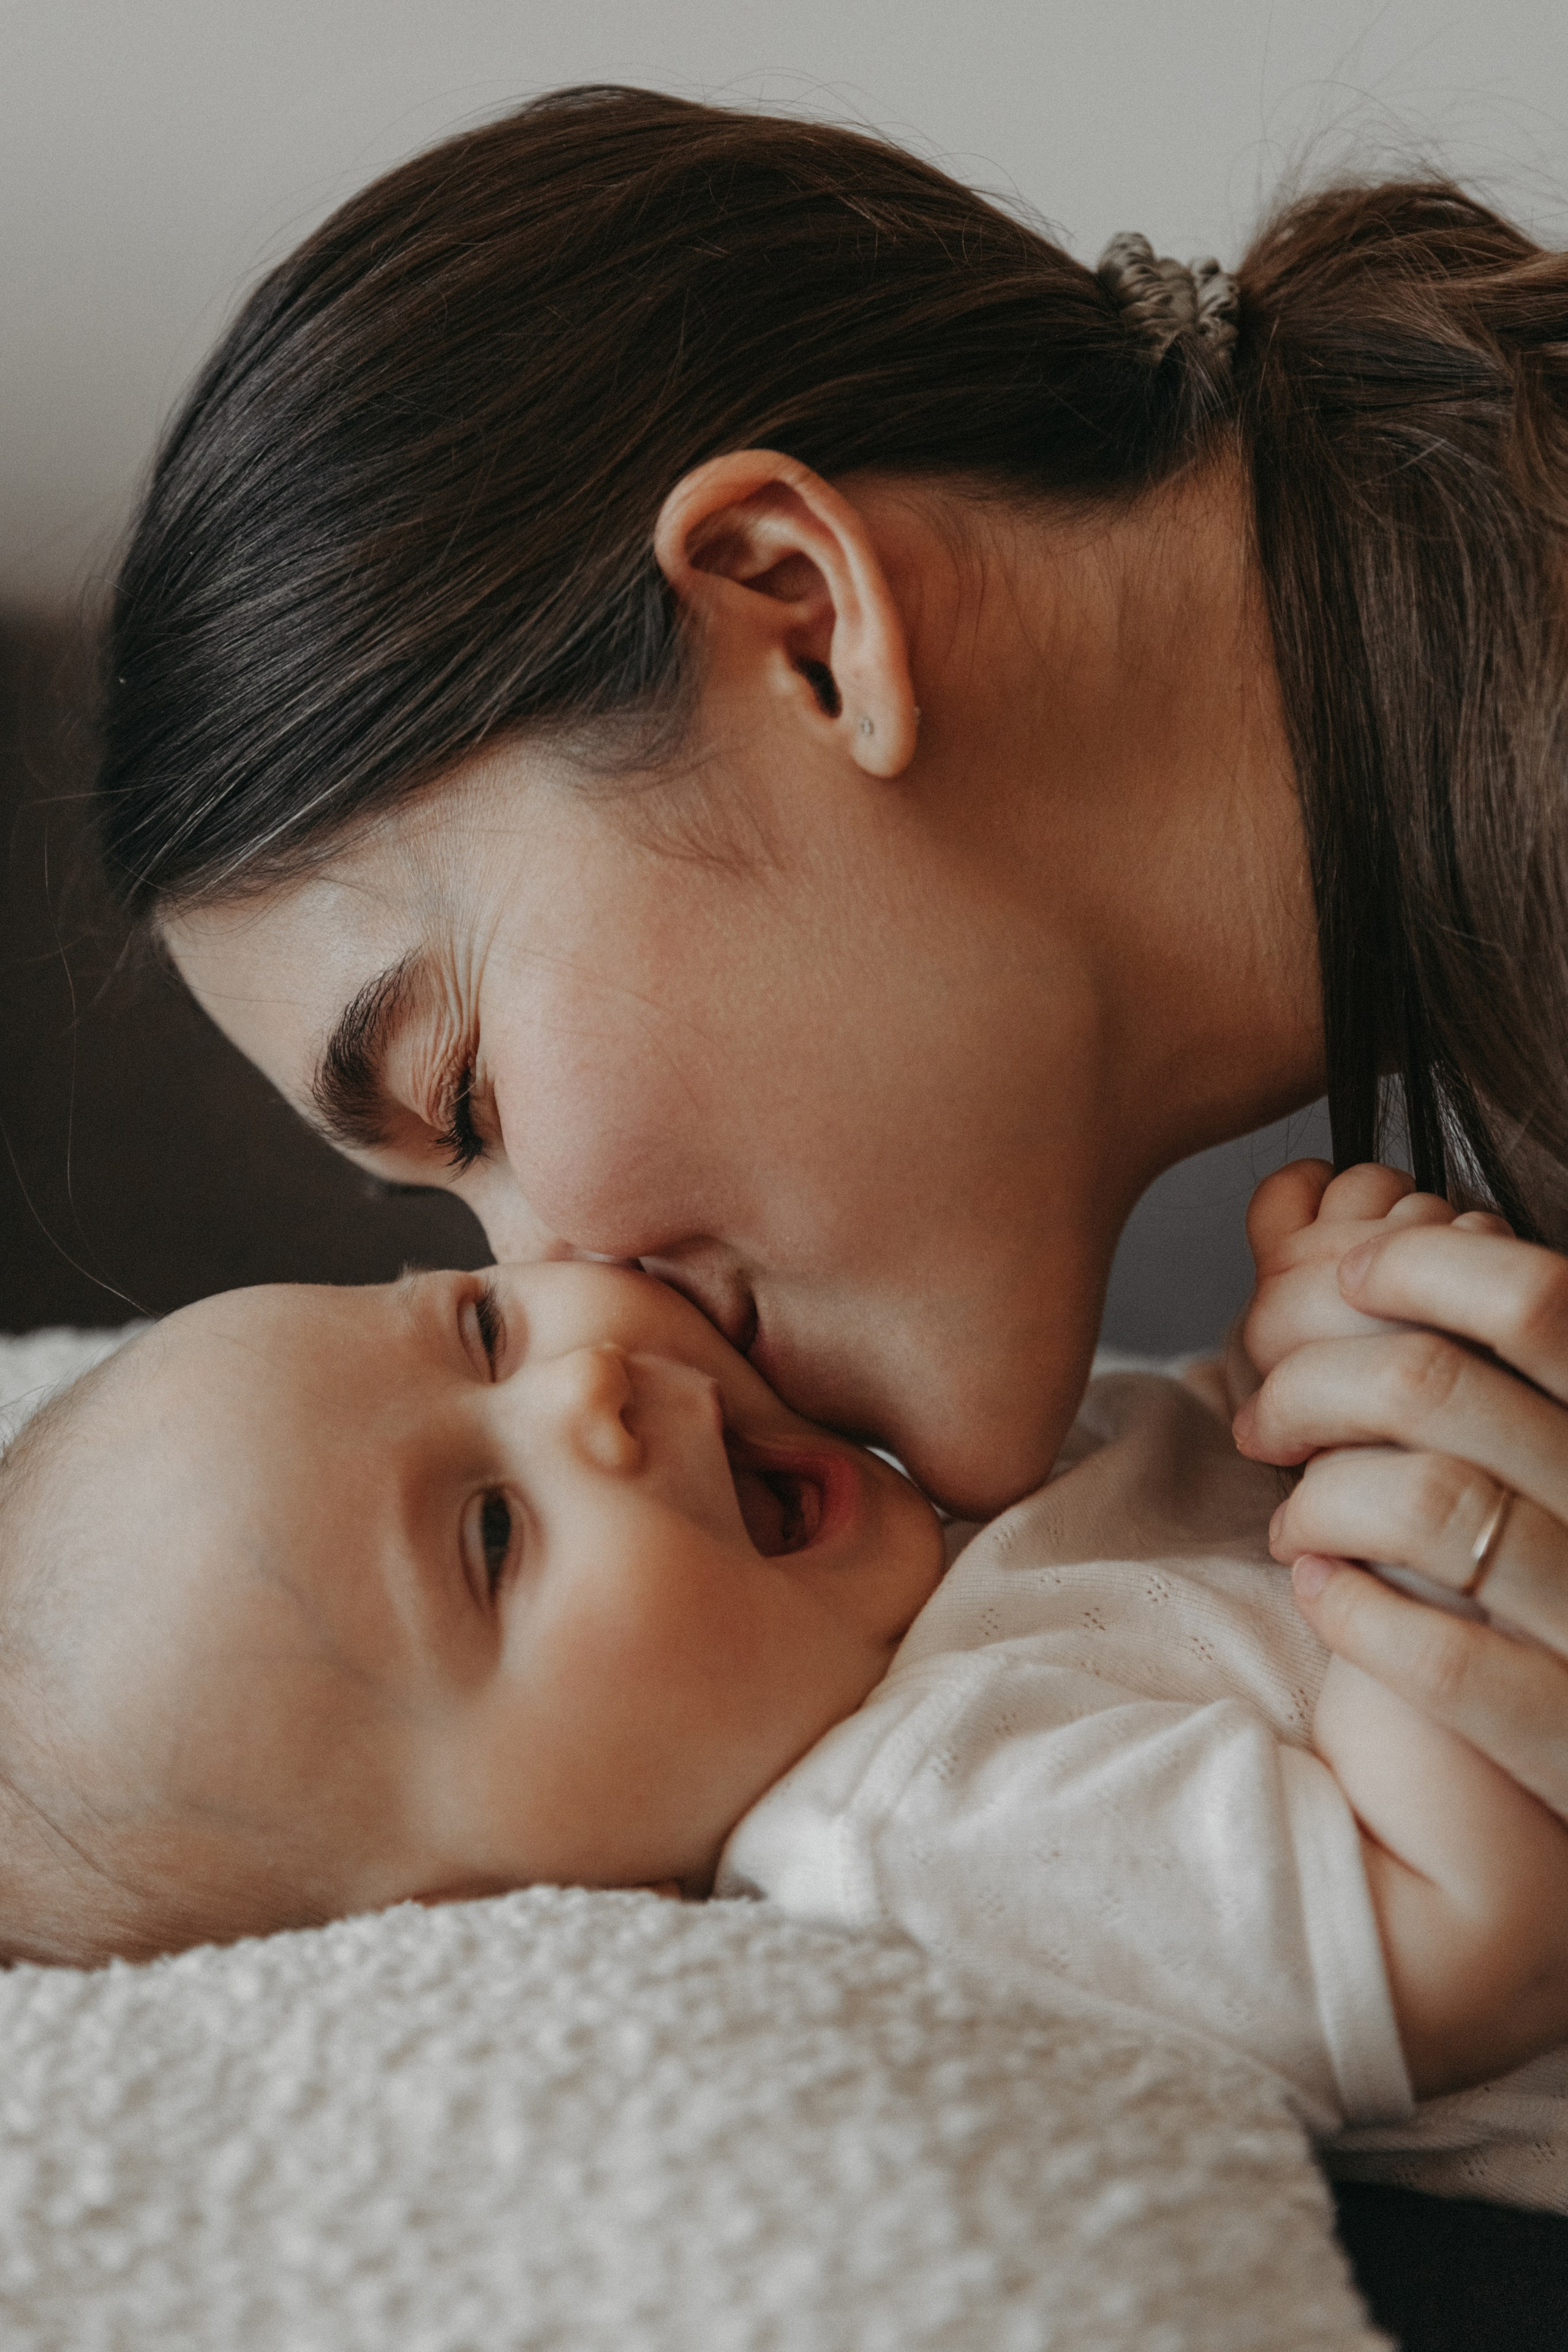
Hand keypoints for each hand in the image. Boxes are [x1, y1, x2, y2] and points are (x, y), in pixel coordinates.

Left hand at [1233, 1188, 1567, 1820]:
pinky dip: (1351, 1610)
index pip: (1541, 1298)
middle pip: (1438, 1385)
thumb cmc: (1497, 1570)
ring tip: (1292, 1518)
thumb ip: (1388, 1311)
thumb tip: (1291, 1193)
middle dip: (1309, 1381)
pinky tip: (1318, 1592)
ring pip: (1429, 1502)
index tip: (1332, 1277)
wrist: (1525, 1800)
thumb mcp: (1461, 1425)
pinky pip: (1449, 1663)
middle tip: (1258, 1418)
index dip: (1413, 1268)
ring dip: (1321, 1495)